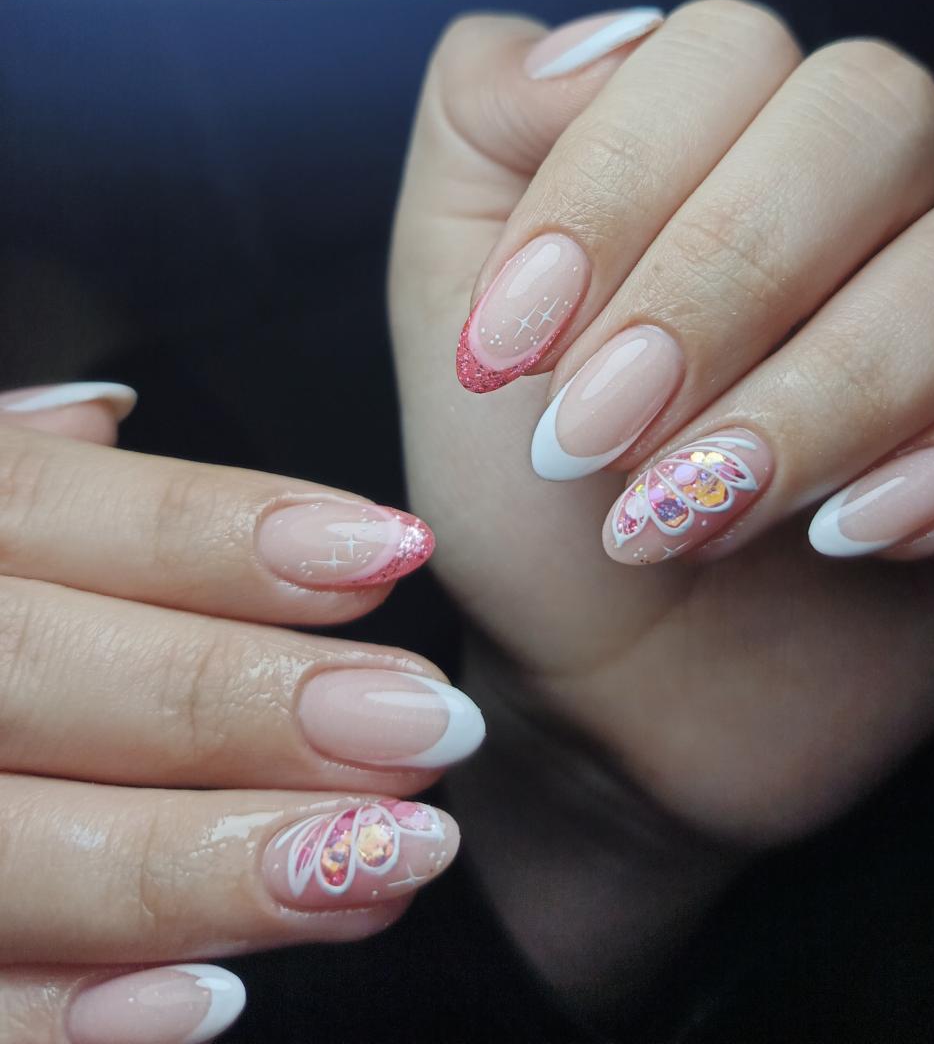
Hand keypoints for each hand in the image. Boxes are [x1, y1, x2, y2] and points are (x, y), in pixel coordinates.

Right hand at [0, 383, 481, 1041]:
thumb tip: (104, 414)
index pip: (54, 511)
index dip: (222, 533)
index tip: (390, 551)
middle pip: (37, 672)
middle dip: (246, 703)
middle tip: (427, 726)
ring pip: (1, 852)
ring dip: (204, 866)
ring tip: (388, 861)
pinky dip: (63, 1020)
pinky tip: (213, 1003)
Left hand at [390, 0, 933, 999]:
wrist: (601, 683)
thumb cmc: (524, 488)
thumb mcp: (451, 301)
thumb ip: (479, 125)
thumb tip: (592, 43)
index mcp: (721, 136)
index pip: (726, 50)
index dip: (618, 182)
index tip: (515, 342)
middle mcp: (862, 194)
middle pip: (874, 114)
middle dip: (722, 281)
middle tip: (602, 430)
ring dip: (826, 392)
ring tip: (697, 510)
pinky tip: (867, 534)